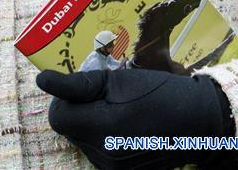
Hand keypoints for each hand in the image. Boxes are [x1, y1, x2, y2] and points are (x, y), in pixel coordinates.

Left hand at [36, 68, 237, 169]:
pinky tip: (127, 127)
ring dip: (92, 124)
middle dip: (80, 110)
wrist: (196, 122)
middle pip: (70, 129)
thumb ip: (76, 84)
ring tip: (120, 111)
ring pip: (82, 141)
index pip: (57, 116)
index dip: (65, 98)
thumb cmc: (157, 93)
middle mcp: (104, 156)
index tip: (84, 88)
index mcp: (101, 128)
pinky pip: (99, 153)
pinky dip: (105, 139)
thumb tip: (41, 81)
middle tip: (107, 97)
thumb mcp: (116, 80)